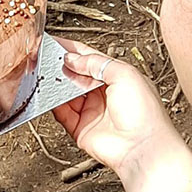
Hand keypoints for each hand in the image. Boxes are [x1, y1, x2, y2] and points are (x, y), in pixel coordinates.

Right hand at [52, 38, 182, 177]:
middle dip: (63, 67)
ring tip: (48, 76)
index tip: (57, 43)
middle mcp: (103, 94)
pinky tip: (50, 96)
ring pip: (66, 93)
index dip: (74, 51)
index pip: (91, 59)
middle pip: (76, 75)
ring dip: (57, 84)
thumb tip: (72, 58)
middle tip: (49, 59)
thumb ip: (96, 62)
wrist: (141, 147)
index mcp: (117, 78)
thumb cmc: (144, 113)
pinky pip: (61, 113)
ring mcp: (91, 111)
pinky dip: (54, 104)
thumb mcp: (124, 74)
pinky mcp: (80, 128)